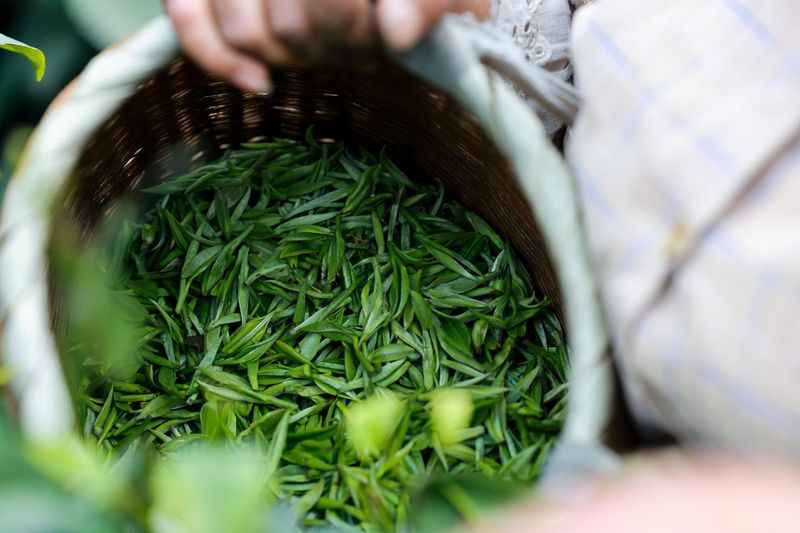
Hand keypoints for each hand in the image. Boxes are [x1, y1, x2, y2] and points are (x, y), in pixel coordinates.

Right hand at [165, 0, 490, 92]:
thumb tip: (397, 31)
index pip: (330, 7)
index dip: (356, 30)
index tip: (391, 39)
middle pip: (288, 25)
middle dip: (333, 47)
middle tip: (367, 48)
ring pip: (246, 29)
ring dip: (294, 57)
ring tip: (333, 50)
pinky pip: (186, 14)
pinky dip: (216, 56)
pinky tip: (259, 82)